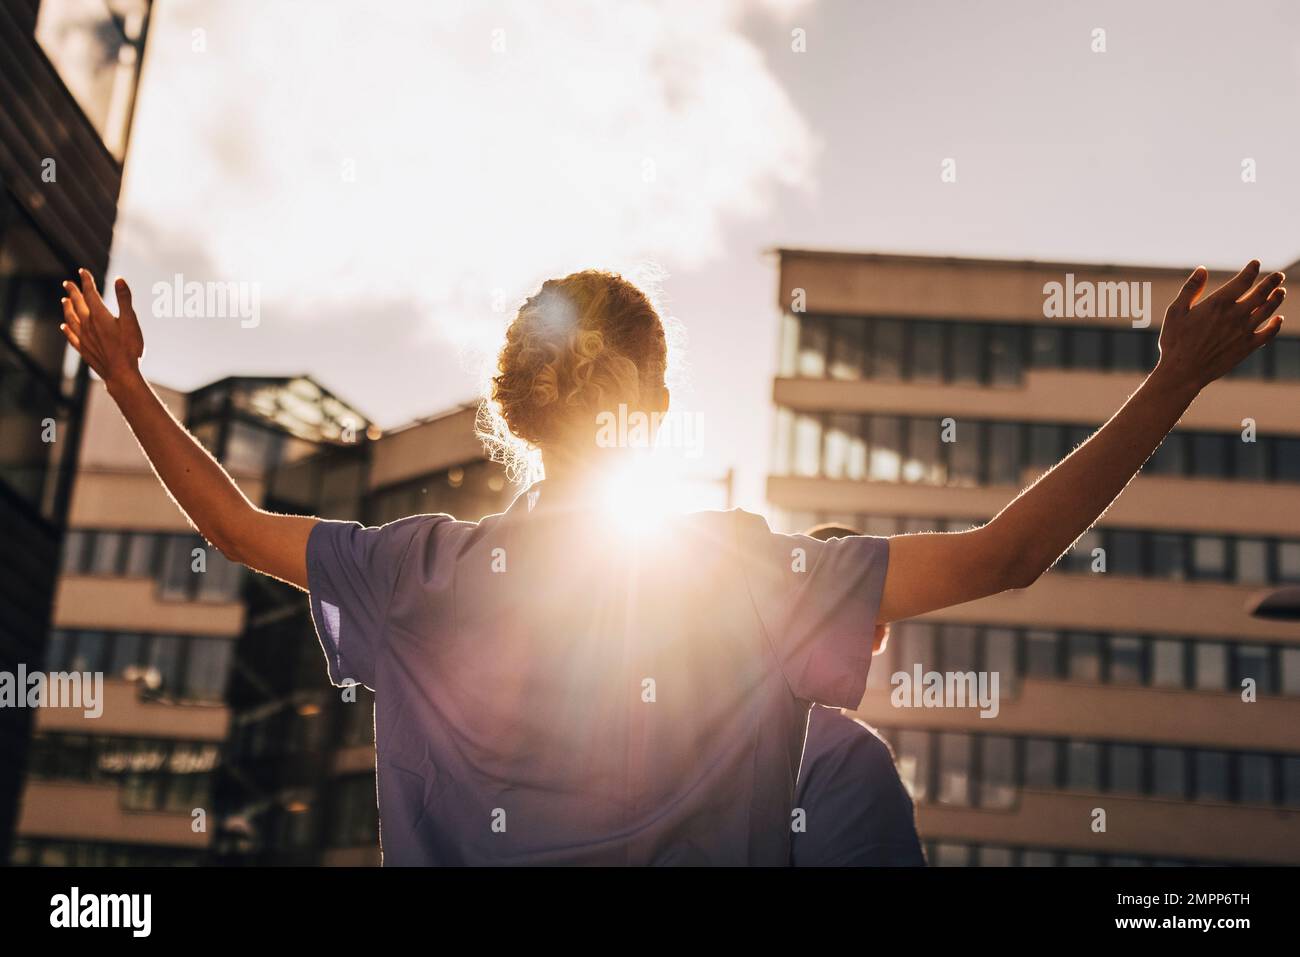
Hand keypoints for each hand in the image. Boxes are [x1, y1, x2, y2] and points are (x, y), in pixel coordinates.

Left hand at [60, 269, 144, 389]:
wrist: (121, 373)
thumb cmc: (129, 348)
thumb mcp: (131, 321)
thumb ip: (124, 300)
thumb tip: (120, 280)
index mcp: (99, 315)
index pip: (90, 293)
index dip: (86, 281)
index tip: (82, 272)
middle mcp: (88, 324)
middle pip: (77, 304)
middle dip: (73, 292)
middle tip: (67, 283)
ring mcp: (84, 337)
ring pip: (71, 319)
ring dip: (67, 308)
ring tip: (64, 301)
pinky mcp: (84, 349)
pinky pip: (71, 336)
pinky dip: (67, 329)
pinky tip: (64, 327)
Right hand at [1155, 260, 1284, 392]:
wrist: (1183, 372)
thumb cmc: (1175, 341)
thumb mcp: (1175, 312)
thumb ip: (1190, 289)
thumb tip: (1202, 269)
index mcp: (1218, 303)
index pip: (1243, 280)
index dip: (1252, 270)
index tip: (1256, 263)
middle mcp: (1236, 315)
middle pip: (1261, 293)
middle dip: (1271, 282)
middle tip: (1278, 276)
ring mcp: (1244, 331)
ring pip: (1267, 310)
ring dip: (1277, 298)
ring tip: (1281, 291)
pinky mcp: (1247, 347)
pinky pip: (1268, 333)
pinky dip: (1276, 324)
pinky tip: (1278, 319)